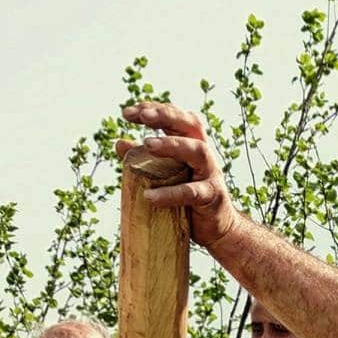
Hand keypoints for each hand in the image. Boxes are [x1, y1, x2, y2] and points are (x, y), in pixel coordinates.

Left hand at [116, 103, 233, 247]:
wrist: (217, 228)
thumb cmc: (189, 198)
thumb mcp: (165, 174)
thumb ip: (144, 159)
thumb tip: (119, 143)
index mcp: (191, 144)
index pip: (175, 117)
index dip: (154, 109)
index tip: (127, 113)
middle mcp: (204, 154)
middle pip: (191, 125)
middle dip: (167, 116)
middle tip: (143, 116)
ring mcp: (211, 174)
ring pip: (197, 151)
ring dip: (173, 144)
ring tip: (147, 144)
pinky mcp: (212, 197)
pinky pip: (192, 192)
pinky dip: (170, 193)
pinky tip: (150, 196)